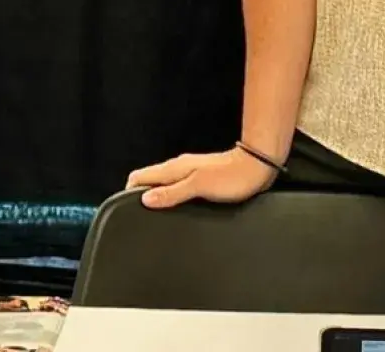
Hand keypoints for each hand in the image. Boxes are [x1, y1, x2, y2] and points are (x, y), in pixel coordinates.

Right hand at [126, 148, 277, 207]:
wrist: (258, 166)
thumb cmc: (232, 177)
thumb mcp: (199, 186)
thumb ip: (172, 192)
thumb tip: (145, 198)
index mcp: (175, 168)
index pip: (140, 176)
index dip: (129, 192)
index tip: (126, 211)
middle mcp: (180, 168)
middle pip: (150, 181)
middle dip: (141, 197)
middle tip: (139, 219)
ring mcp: (191, 174)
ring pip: (165, 185)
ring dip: (158, 198)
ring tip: (156, 218)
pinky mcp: (203, 180)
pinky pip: (179, 189)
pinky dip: (172, 199)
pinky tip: (177, 211)